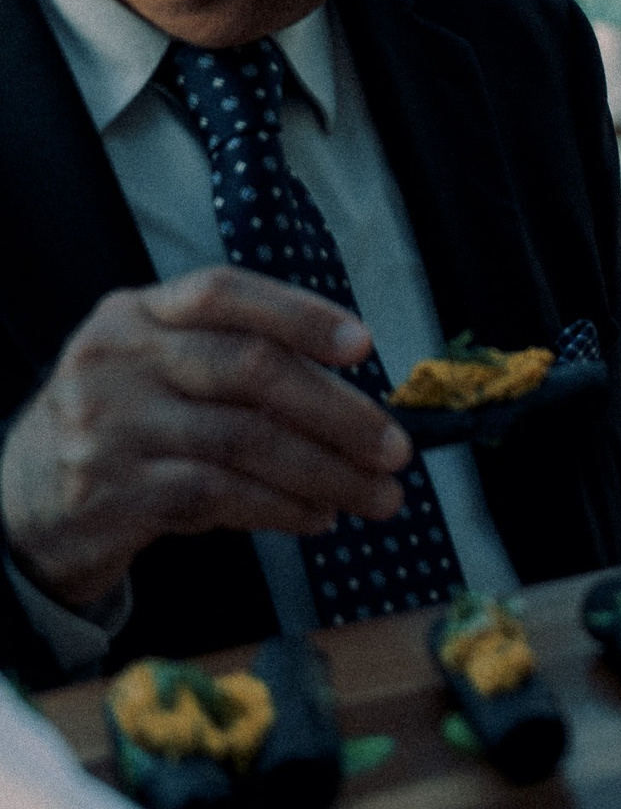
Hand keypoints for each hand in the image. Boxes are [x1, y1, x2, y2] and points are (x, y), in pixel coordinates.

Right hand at [0, 269, 409, 609]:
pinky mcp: (111, 492)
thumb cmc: (128, 427)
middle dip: (340, 412)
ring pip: (245, 441)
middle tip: (395, 449)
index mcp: (136, 314)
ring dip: (327, 473)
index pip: (223, 292)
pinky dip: (282, 508)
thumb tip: (359, 401)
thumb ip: (240, 366)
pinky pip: (220, 496)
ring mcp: (108, 427)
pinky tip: (318, 516)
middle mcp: (117, 360)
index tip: (364, 345)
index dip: (300, 313)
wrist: (24, 504)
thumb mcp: (162, 373)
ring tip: (377, 496)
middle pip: (250, 369)